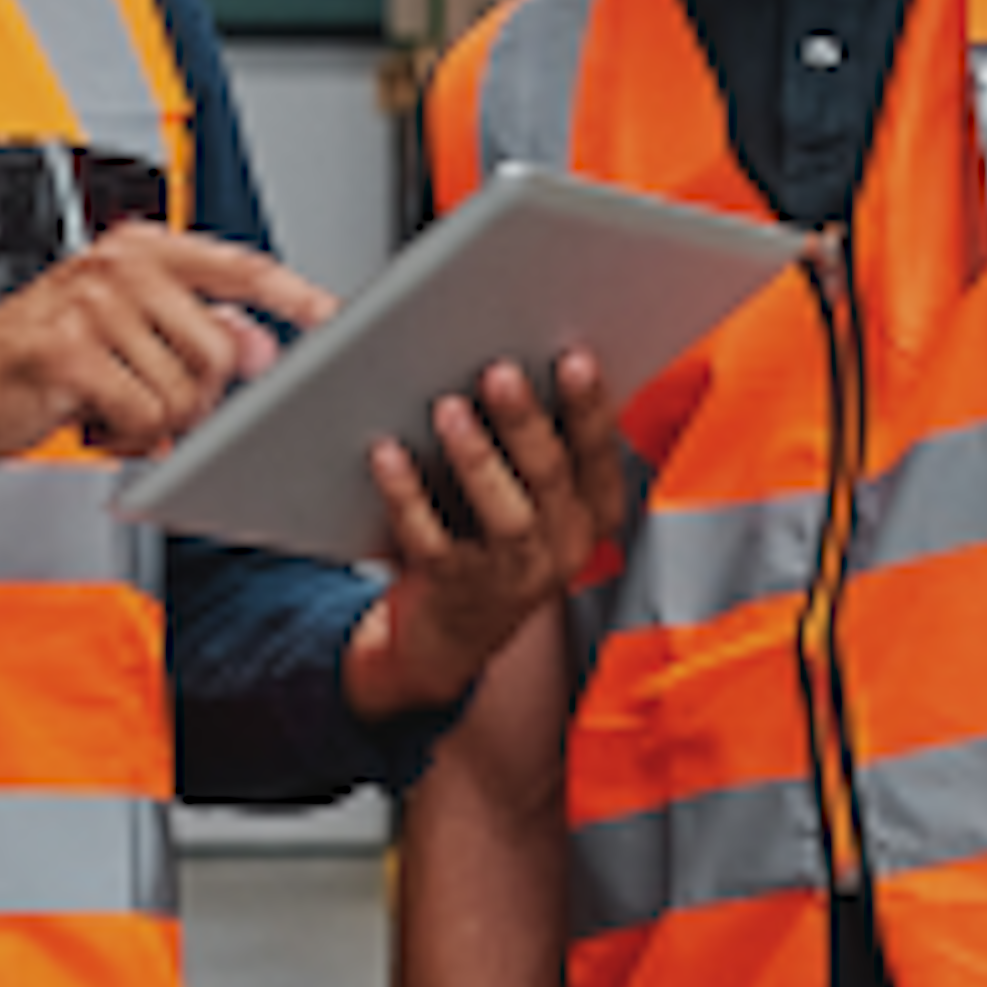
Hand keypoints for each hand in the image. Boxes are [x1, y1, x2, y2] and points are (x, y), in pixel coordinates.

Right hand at [0, 222, 329, 532]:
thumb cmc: (31, 361)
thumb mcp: (118, 332)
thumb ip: (191, 327)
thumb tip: (260, 344)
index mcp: (136, 251)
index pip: (236, 266)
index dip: (292, 294)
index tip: (333, 316)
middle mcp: (117, 268)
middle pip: (221, 349)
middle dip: (199, 397)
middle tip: (152, 403)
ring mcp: (92, 306)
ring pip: (186, 391)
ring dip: (156, 421)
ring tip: (112, 409)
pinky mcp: (69, 354)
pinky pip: (143, 415)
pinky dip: (125, 437)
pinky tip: (94, 423)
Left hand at [343, 351, 627, 726]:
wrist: (453, 634)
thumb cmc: (489, 531)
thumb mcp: (526, 486)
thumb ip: (526, 429)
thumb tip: (487, 352)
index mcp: (592, 507)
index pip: (600, 450)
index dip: (591, 405)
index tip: (575, 358)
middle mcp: (565, 542)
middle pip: (552, 475)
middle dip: (527, 421)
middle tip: (499, 371)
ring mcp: (515, 572)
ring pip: (506, 515)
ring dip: (477, 459)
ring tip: (448, 409)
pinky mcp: (459, 589)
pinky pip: (433, 542)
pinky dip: (408, 497)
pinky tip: (386, 455)